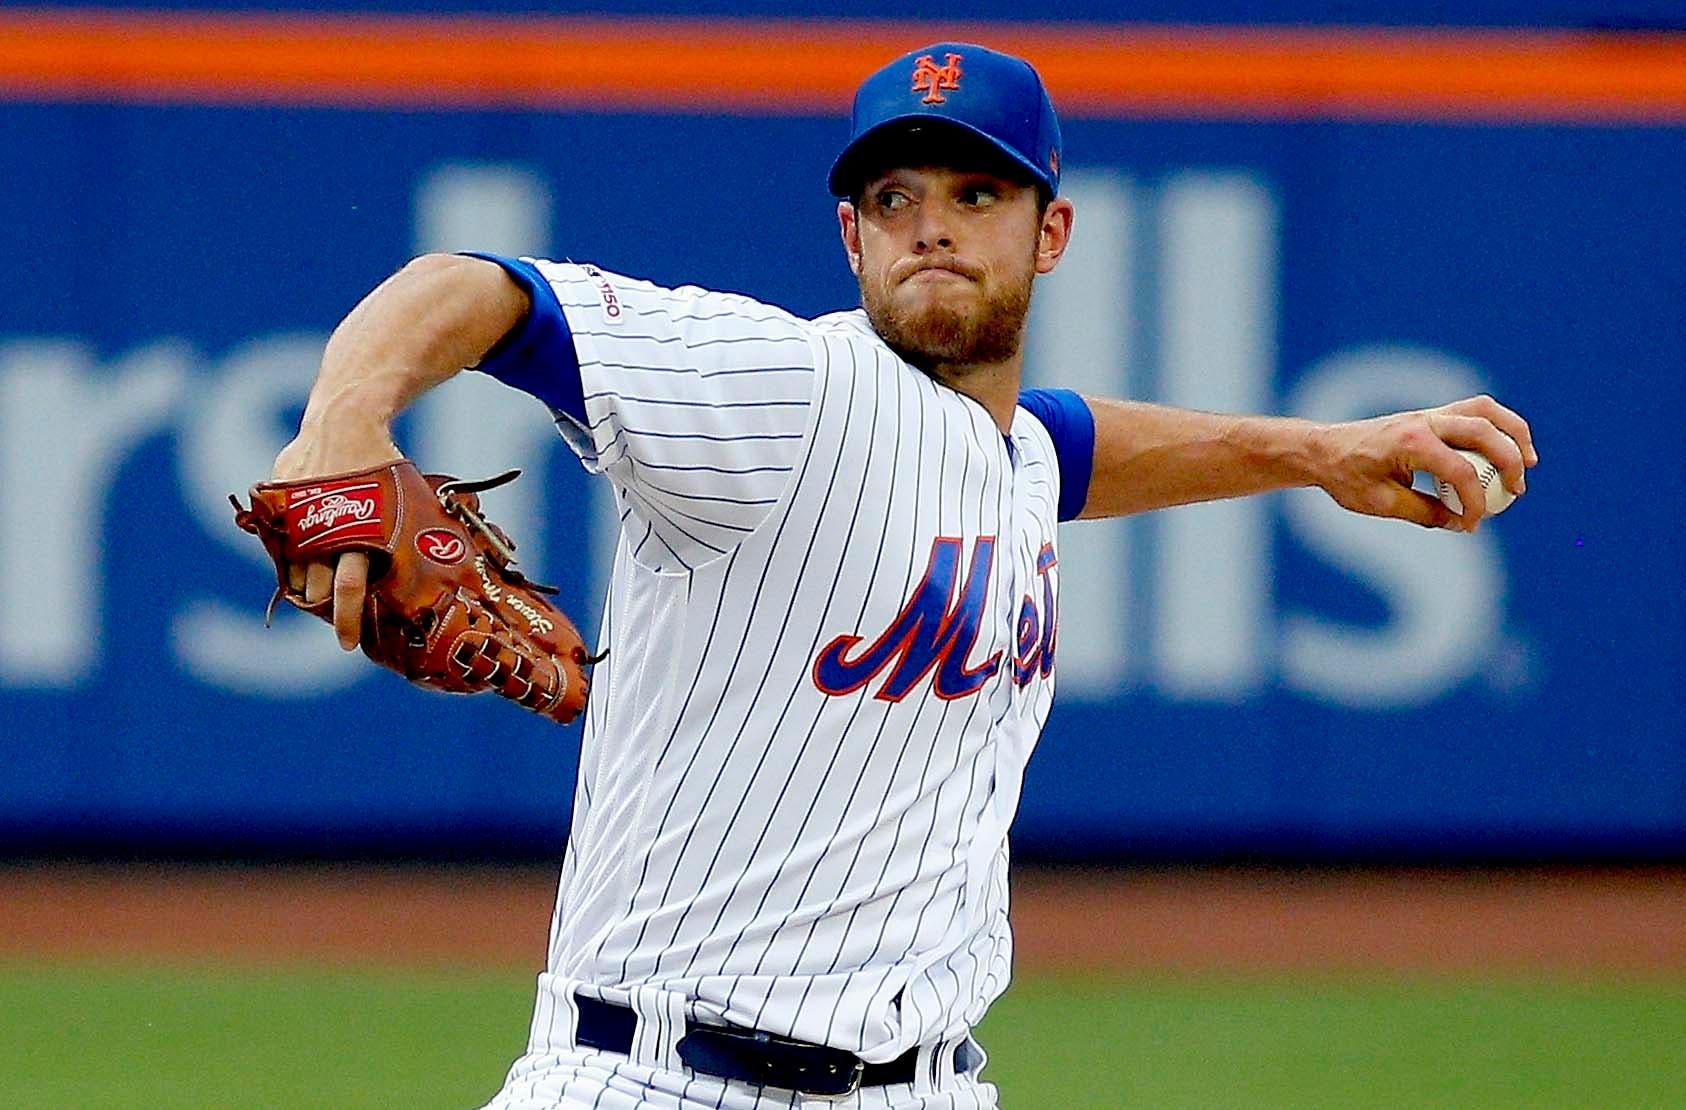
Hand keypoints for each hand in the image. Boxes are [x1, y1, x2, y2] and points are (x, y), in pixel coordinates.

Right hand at [270, 414, 403, 648]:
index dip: (348, 620)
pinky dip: (291, 556)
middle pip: (316, 586)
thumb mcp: (408, 501)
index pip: (350, 587)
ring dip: (306, 582)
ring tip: (321, 584)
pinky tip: (305, 555)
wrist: (347, 417)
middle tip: (336, 614)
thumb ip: (408, 538)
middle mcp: (324, 524)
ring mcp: (296, 512)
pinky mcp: (277, 499)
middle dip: (324, 604)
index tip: (348, 643)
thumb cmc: (384, 463)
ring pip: (294, 568)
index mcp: (362, 529)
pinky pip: (280, 542)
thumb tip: (446, 576)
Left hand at [1312, 394, 1537, 530]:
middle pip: (1484, 431)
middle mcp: (1423, 421)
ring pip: (1484, 411)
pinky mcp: (1429, 415)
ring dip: (1512, 433)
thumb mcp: (1381, 504)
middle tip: (1518, 492)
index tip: (1474, 524)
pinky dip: (1495, 426)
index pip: (1460, 472)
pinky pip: (1473, 411)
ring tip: (1529, 462)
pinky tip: (1504, 449)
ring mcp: (1427, 414)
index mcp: (1411, 443)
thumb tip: (1461, 523)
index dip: (1474, 503)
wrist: (1322, 450)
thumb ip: (1424, 513)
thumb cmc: (1346, 476)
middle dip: (1509, 461)